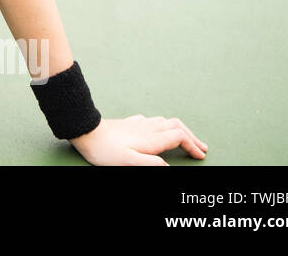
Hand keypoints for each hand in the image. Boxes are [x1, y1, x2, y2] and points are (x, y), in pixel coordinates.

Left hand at [68, 115, 207, 165]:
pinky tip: (159, 129)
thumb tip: (169, 167)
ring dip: (180, 130)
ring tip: (186, 138)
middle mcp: (148, 127)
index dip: (192, 145)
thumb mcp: (129, 161)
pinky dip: (164, 125)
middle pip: (177, 127)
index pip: (179, 137)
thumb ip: (152, 164)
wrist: (85, 131)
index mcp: (152, 138)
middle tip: (202, 148)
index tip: (200, 155)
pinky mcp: (129, 123)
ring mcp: (139, 123)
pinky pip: (152, 121)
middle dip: (192, 137)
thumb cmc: (105, 150)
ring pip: (166, 122)